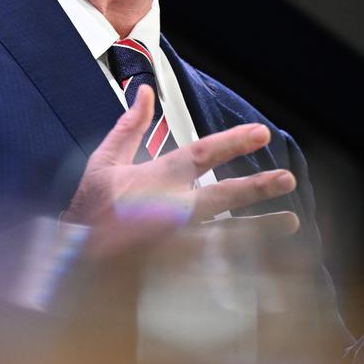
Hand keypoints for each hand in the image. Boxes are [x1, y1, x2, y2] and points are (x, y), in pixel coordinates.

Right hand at [63, 85, 297, 255]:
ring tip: (292, 222)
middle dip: (256, 188)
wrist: (71, 261)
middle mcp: (166, 210)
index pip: (198, 154)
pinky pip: (215, 269)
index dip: (232, 142)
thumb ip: (130, 126)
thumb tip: (147, 91)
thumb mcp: (103, 162)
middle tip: (287, 178)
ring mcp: (172, 244)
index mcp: (152, 179)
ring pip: (225, 235)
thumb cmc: (90, 208)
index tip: (262, 133)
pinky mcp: (173, 272)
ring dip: (260, 229)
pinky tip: (269, 266)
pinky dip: (242, 267)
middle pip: (220, 196)